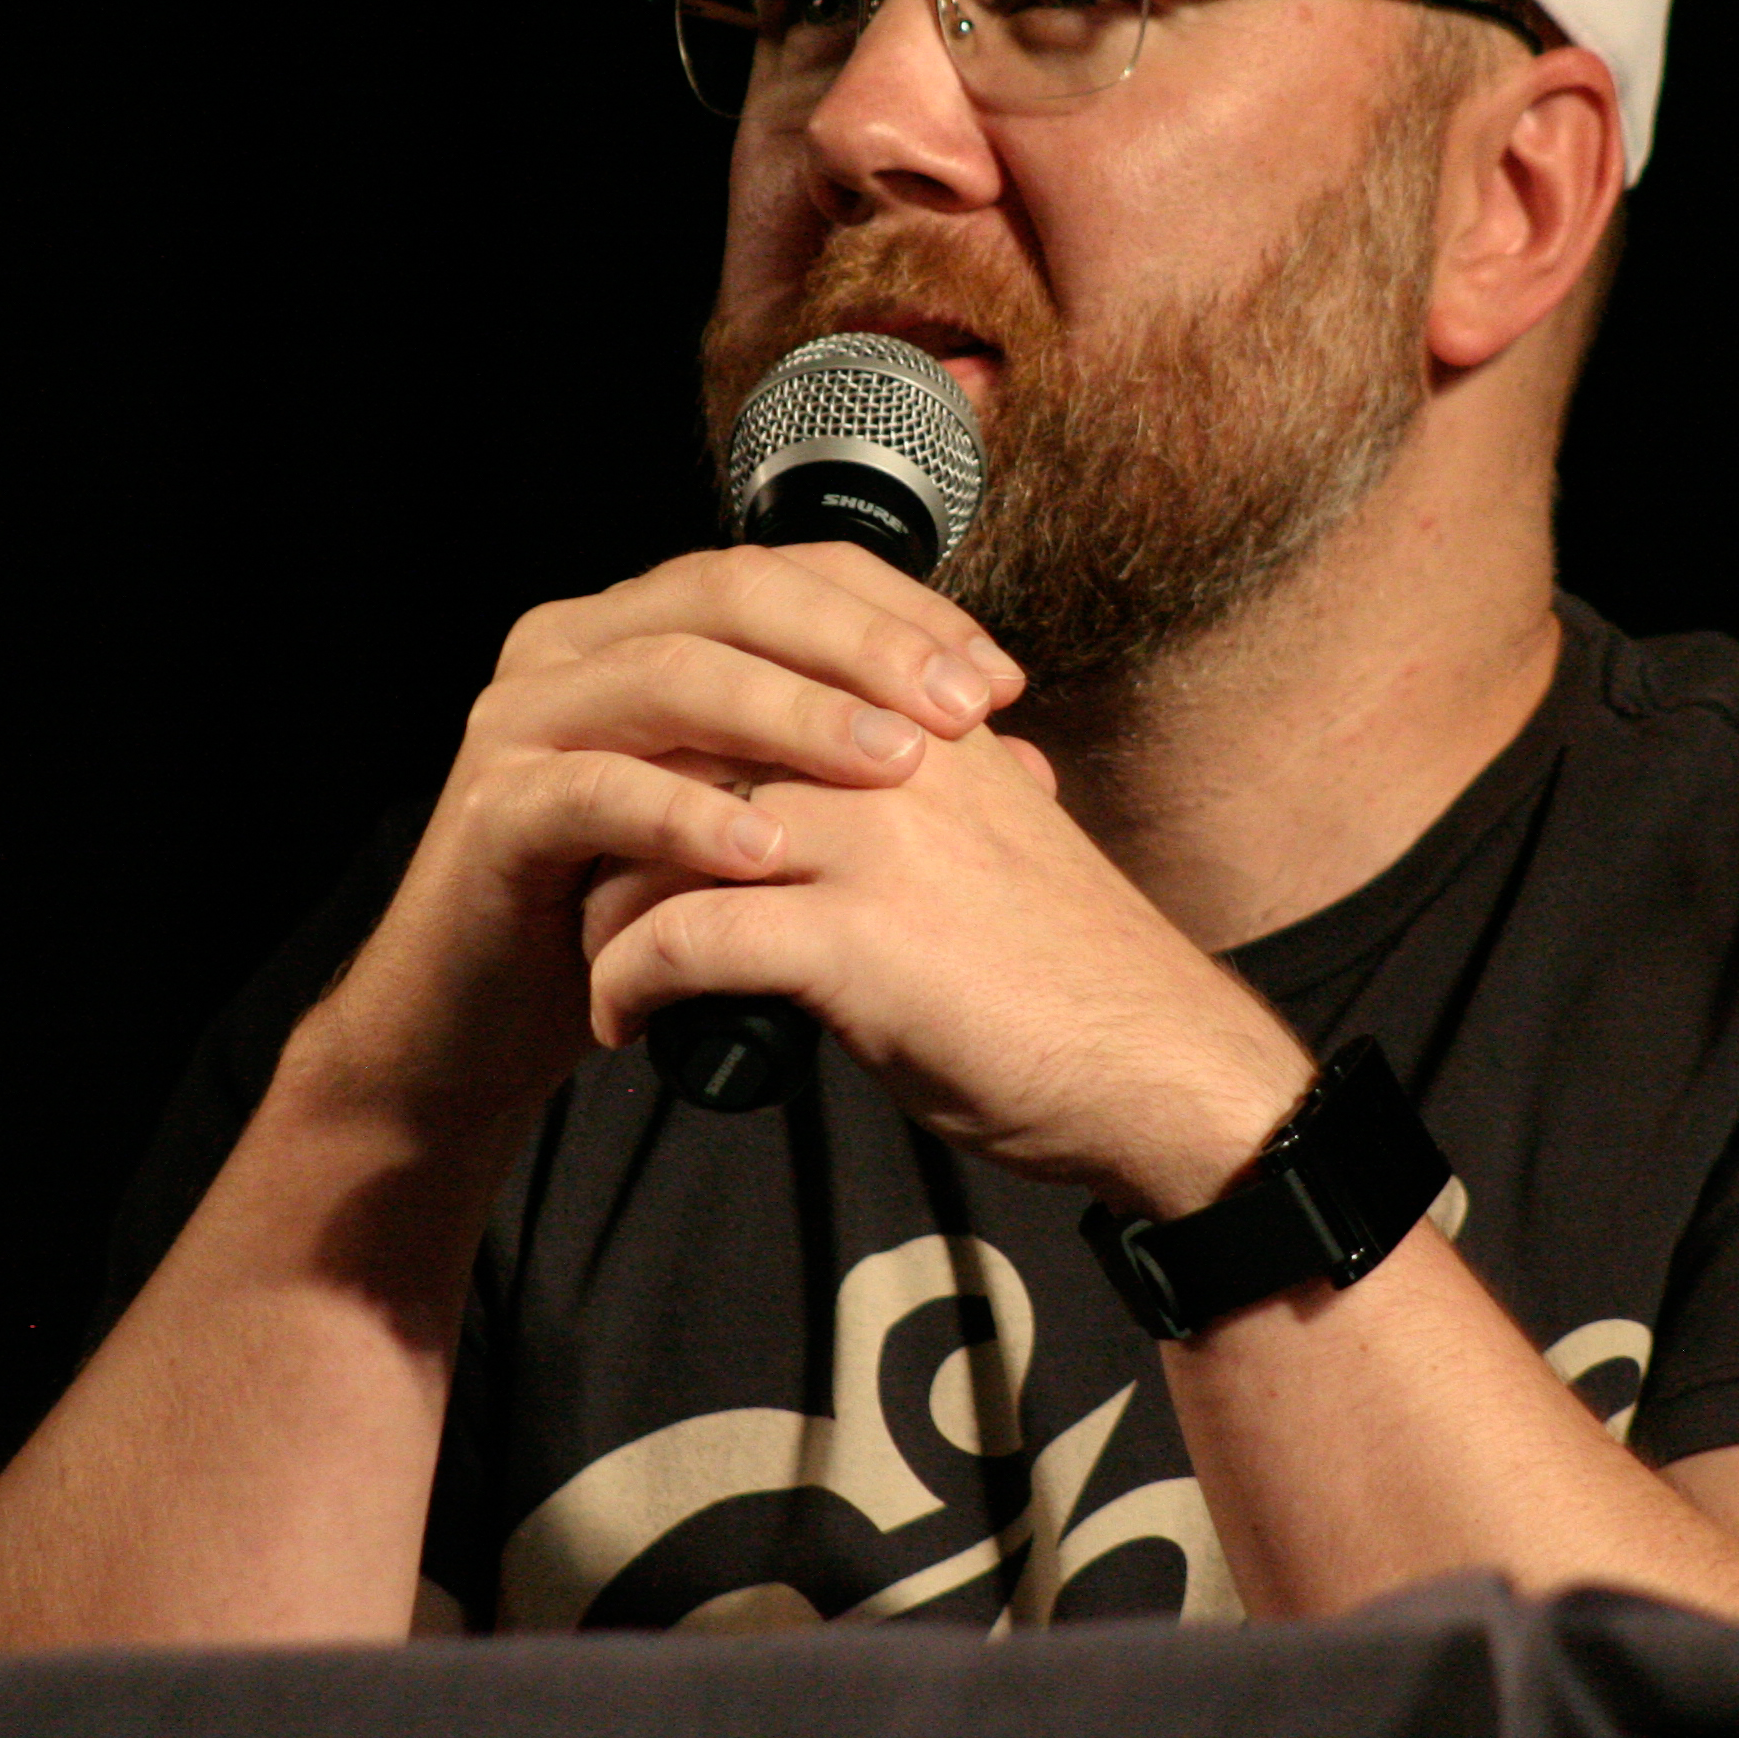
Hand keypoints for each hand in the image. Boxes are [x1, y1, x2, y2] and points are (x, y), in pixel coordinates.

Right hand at [285, 544, 1023, 1123]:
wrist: (488, 1024)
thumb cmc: (642, 914)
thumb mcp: (769, 824)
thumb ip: (863, 774)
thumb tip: (1027, 765)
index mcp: (643, 624)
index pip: (787, 572)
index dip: (900, 610)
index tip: (997, 679)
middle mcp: (576, 643)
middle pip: (733, 596)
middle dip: (861, 647)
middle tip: (961, 708)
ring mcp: (523, 717)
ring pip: (671, 676)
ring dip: (793, 715)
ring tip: (894, 766)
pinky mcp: (491, 808)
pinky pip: (594, 791)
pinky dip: (685, 814)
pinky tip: (766, 849)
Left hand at [580, 720, 1313, 1214]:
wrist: (1155, 1065)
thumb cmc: (1074, 971)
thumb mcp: (1000, 838)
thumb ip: (933, 790)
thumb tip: (894, 776)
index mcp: (924, 721)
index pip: (753, 672)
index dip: (669, 732)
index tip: (626, 793)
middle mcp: (890, 758)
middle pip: (688, 740)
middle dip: (618, 808)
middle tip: (584, 876)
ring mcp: (868, 843)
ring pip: (663, 831)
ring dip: (605, 901)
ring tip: (599, 956)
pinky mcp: (851, 940)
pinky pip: (682, 937)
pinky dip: (627, 984)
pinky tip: (626, 1024)